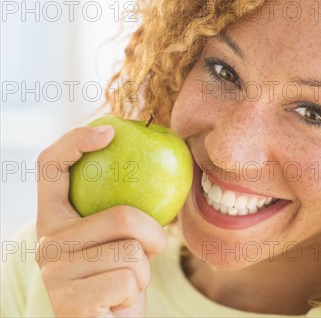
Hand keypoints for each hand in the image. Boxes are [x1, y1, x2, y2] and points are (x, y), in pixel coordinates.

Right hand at [35, 125, 167, 316]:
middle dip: (153, 238)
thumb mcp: (122, 241)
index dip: (74, 140)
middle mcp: (45, 244)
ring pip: (131, 251)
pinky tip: (116, 304)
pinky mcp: (69, 302)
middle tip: (144, 255)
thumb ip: (125, 212)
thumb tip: (164, 161)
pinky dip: (135, 293)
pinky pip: (128, 280)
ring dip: (143, 272)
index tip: (110, 131)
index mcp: (54, 221)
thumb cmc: (120, 281)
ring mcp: (53, 274)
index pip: (50, 168)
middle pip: (122, 216)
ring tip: (124, 284)